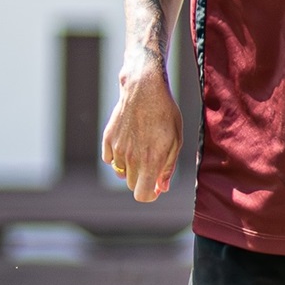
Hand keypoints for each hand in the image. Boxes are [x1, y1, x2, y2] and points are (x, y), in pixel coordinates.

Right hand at [101, 69, 182, 201]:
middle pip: (132, 185)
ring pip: (120, 172)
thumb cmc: (165, 114)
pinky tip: (128, 142)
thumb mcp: (176, 140)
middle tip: (152, 162)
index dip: (150, 195)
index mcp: (149, 162)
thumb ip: (168, 167)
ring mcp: (116, 149)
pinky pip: (109, 159)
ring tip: (141, 149)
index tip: (155, 187)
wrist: (144, 89)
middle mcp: (130, 158)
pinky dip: (117, 156)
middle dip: (142, 179)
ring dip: (130, 168)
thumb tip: (161, 188)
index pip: (142, 195)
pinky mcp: (107, 139)